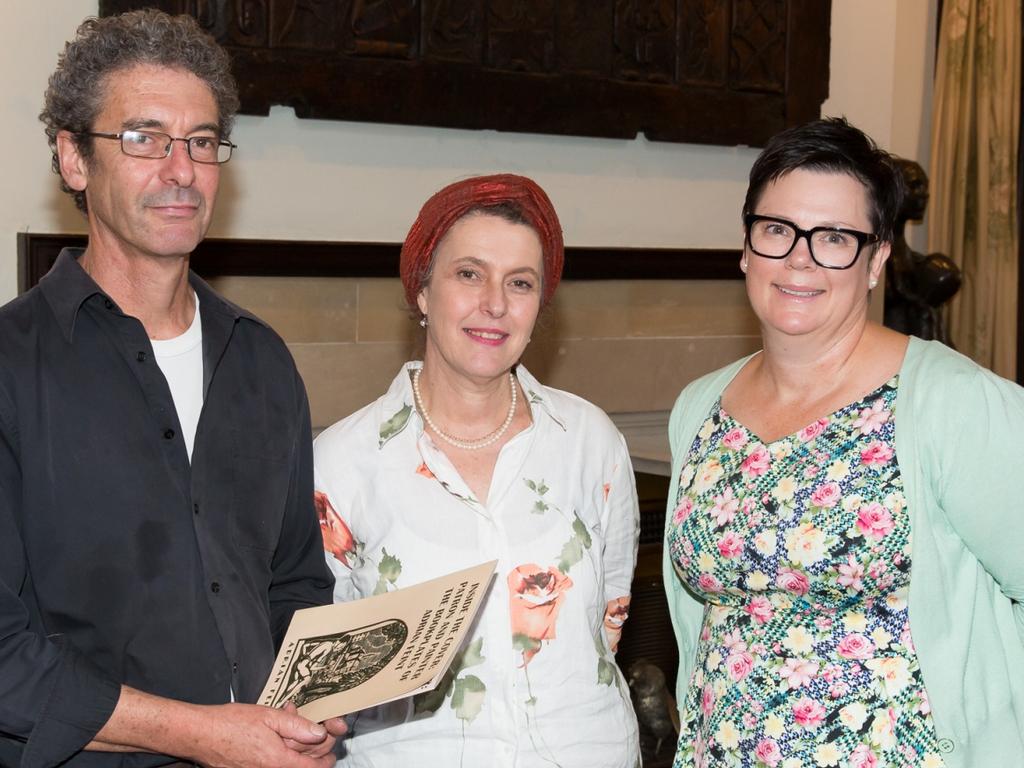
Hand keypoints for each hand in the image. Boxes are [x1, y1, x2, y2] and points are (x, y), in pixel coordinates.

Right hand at [186, 702, 335, 767]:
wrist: (201, 735)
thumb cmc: (231, 724)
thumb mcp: (269, 717)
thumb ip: (297, 727)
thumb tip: (319, 734)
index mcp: (279, 762)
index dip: (327, 756)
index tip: (330, 744)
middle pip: (303, 766)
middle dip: (314, 748)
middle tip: (314, 728)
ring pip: (289, 764)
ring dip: (297, 748)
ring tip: (290, 722)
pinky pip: (274, 763)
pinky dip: (281, 750)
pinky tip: (276, 732)